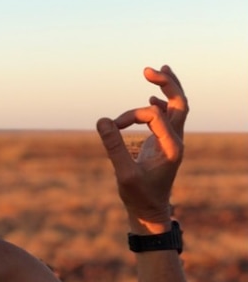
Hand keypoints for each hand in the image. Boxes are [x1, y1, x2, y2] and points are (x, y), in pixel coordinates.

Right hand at [96, 65, 187, 231]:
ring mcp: (172, 141)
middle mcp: (176, 140)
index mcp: (171, 147)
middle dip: (167, 84)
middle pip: (179, 103)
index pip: (155, 115)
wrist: (151, 212)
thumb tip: (102, 120)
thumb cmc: (138, 196)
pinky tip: (152, 96)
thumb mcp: (124, 174)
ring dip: (167, 89)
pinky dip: (161, 103)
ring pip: (177, 107)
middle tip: (149, 69)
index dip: (129, 116)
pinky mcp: (164, 143)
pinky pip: (169, 116)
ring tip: (156, 71)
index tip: (111, 127)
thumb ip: (114, 146)